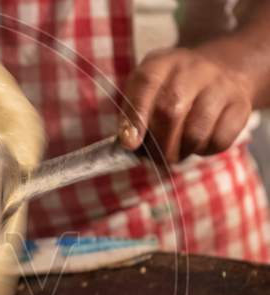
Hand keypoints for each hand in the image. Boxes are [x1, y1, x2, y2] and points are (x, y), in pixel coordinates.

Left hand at [119, 47, 253, 163]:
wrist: (221, 70)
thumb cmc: (170, 89)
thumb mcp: (146, 89)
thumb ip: (131, 112)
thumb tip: (128, 142)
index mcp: (161, 63)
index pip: (146, 85)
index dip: (135, 117)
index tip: (130, 143)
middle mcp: (193, 69)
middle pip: (171, 113)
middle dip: (158, 144)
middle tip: (154, 156)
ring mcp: (220, 86)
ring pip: (196, 133)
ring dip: (180, 152)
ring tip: (174, 151)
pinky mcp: (241, 106)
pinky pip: (219, 141)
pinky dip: (203, 151)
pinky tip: (197, 143)